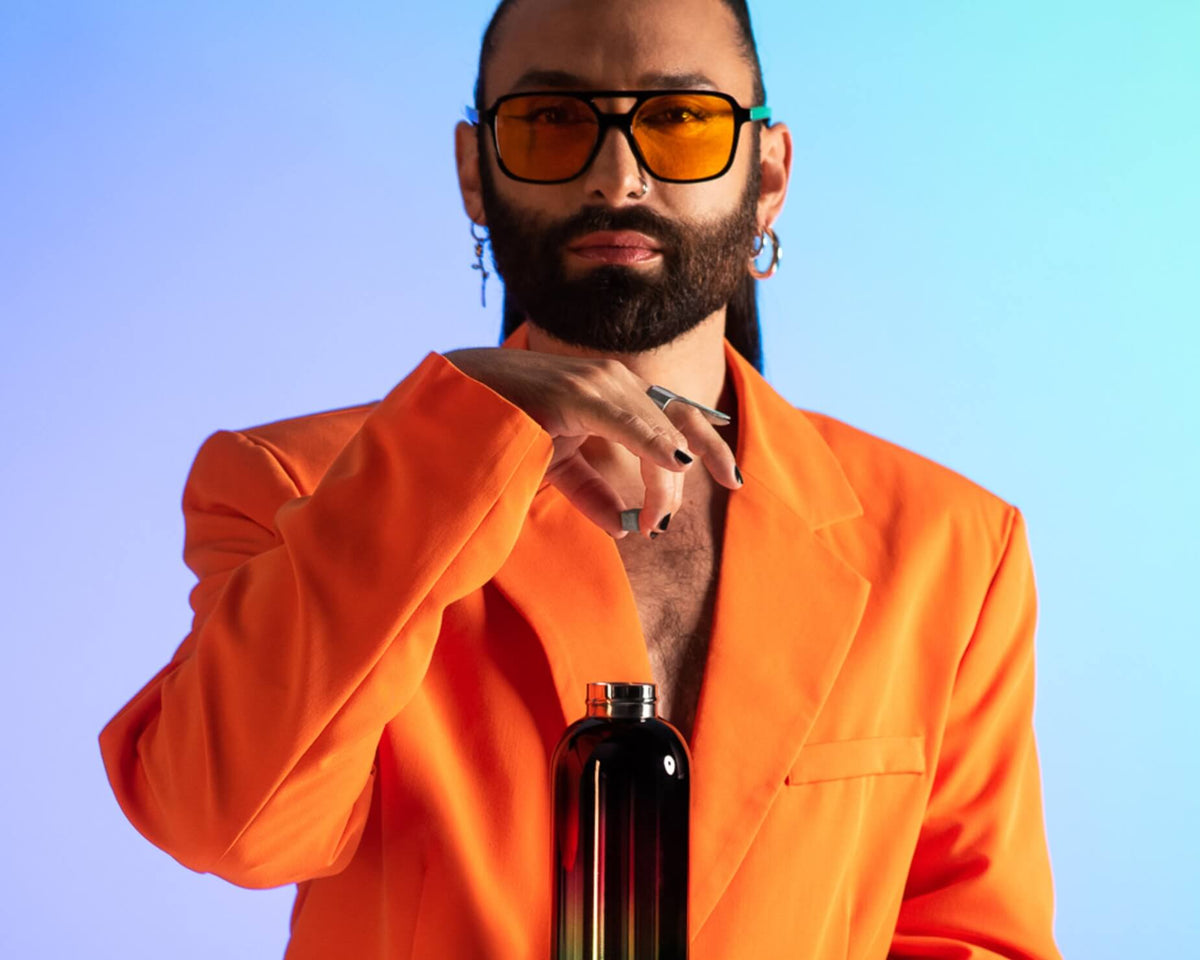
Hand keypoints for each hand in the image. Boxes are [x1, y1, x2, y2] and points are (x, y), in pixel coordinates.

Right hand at [442, 347, 739, 538]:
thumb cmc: (502, 423)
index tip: (734, 476)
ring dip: (667, 478)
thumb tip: (624, 526)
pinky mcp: (572, 393)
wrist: (453, 400)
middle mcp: (611, 380)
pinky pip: (626, 420)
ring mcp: (593, 383)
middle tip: (719, 493)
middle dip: (708, 454)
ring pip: (657, 428)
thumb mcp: (556, 462)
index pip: (677, 413)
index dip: (711, 443)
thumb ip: (591, 490)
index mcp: (613, 391)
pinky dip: (655, 442)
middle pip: (680, 416)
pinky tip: (676, 465)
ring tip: (661, 518)